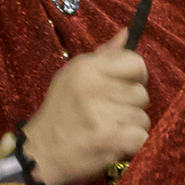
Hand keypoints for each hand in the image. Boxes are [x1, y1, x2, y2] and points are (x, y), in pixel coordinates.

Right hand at [19, 30, 149, 184]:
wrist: (41, 152)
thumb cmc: (61, 112)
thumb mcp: (74, 75)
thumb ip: (105, 56)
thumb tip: (127, 32)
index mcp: (87, 67)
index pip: (136, 63)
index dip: (136, 78)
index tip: (122, 88)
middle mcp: (94, 86)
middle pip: (142, 94)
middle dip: (130, 107)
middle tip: (107, 115)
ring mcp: (102, 113)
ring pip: (143, 118)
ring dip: (130, 127)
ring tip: (107, 129)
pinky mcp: (110, 138)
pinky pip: (142, 138)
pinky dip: (132, 145)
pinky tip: (113, 144)